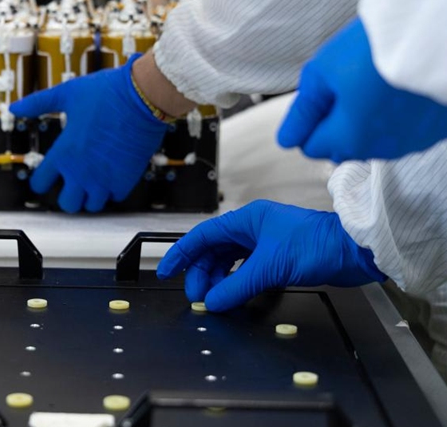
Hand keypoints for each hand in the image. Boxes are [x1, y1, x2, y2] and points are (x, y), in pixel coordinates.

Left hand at [9, 53, 167, 212]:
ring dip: (91, 195)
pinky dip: (112, 190)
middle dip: (68, 195)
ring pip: (92, 206)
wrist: (142, 97)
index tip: (48, 175)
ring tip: (94, 180)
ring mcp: (104, 179)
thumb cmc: (105, 93)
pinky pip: (114, 198)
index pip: (40, 184)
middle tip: (73, 183)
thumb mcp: (66, 94)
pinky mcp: (125, 179)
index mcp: (63, 153)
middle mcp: (81, 171)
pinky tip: (112, 175)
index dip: (42, 180)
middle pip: (67, 204)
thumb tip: (14, 107)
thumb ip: (38, 103)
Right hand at [156, 200, 386, 310]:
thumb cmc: (316, 244)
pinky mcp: (278, 257)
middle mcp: (253, 228)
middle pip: (214, 251)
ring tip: (213, 299)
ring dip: (218, 280)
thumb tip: (213, 301)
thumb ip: (238, 285)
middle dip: (201, 273)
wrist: (354, 249)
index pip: (203, 236)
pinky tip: (233, 294)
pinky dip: (236, 282)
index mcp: (247, 220)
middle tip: (196, 296)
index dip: (181, 253)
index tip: (166, 271)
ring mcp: (265, 243)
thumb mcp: (271, 266)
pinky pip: (246, 270)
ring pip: (229, 261)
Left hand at [277, 17, 446, 161]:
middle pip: (343, 147)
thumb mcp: (322, 71)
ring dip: (365, 122)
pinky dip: (395, 116)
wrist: (433, 27)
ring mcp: (413, 140)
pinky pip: (404, 130)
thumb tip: (288, 137)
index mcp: (349, 139)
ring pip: (374, 141)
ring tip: (373, 83)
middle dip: (335, 125)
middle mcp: (383, 148)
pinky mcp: (435, 128)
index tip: (316, 97)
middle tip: (343, 86)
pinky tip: (396, 89)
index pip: (310, 147)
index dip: (307, 121)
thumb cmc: (377, 46)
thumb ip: (304, 110)